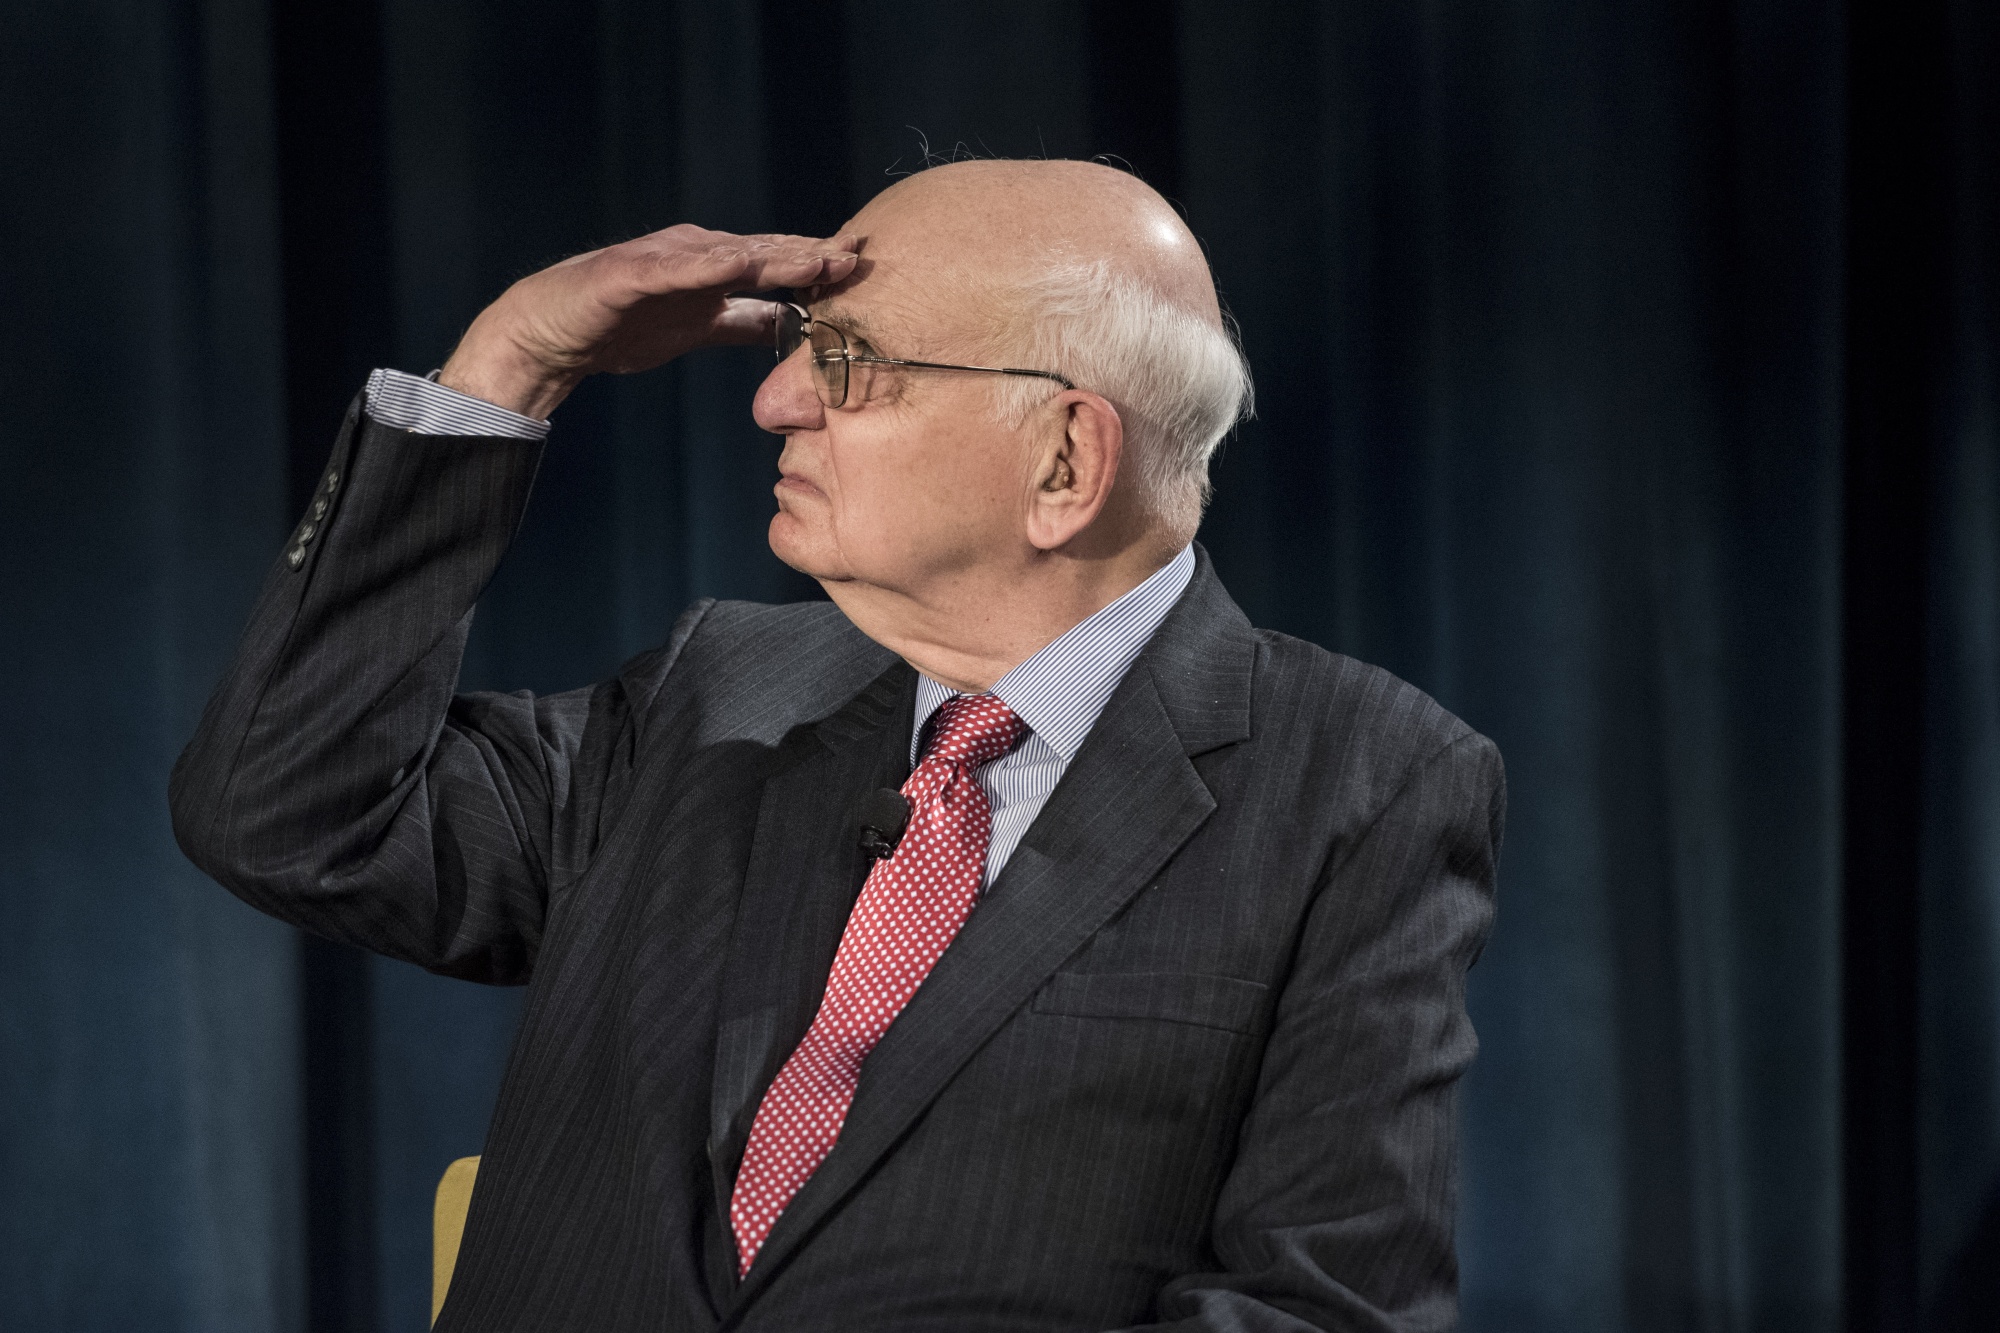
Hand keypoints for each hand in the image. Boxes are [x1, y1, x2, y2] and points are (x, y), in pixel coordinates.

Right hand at [437, 224, 858, 418]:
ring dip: (776, 255)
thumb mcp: (701, 328)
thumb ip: (747, 323)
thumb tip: (797, 327)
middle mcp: (695, 255)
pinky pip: (672, 269)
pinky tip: (739, 262)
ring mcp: (662, 261)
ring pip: (728, 255)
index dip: (821, 267)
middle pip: (765, 254)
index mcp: (715, 270)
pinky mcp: (627, 274)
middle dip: (813, 255)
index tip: (867, 269)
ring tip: (818, 258)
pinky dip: (707, 264)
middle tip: (860, 255)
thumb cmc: (624, 328)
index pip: (779, 266)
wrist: (549, 336)